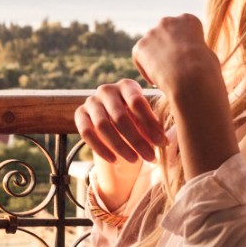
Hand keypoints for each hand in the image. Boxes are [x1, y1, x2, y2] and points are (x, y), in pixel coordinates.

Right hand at [74, 79, 166, 208]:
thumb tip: (165, 143)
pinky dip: (101, 148)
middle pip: (120, 116)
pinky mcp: (80, 114)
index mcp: (128, 86)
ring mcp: (91, 101)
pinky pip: (86, 133)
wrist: (116, 122)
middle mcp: (107, 90)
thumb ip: (155, 127)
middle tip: (151, 157)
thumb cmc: (140, 121)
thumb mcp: (149, 120)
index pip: (137, 103)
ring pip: (102, 126)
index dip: (150, 124)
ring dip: (120, 146)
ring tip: (135, 161)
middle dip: (137, 140)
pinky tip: (115, 161)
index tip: (162, 144)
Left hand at [130, 14, 224, 103]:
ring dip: (155, 58)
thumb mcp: (207, 52)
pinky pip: (141, 58)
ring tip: (164, 76)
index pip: (182, 29)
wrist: (191, 77)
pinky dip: (146, 69)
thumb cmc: (205, 68)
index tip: (185, 59)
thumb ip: (193, 47)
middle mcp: (168, 21)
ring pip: (151, 46)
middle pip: (164, 35)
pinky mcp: (140, 46)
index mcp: (188, 20)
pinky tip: (156, 80)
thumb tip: (186, 54)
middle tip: (171, 67)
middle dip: (166, 48)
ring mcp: (152, 33)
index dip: (183, 45)